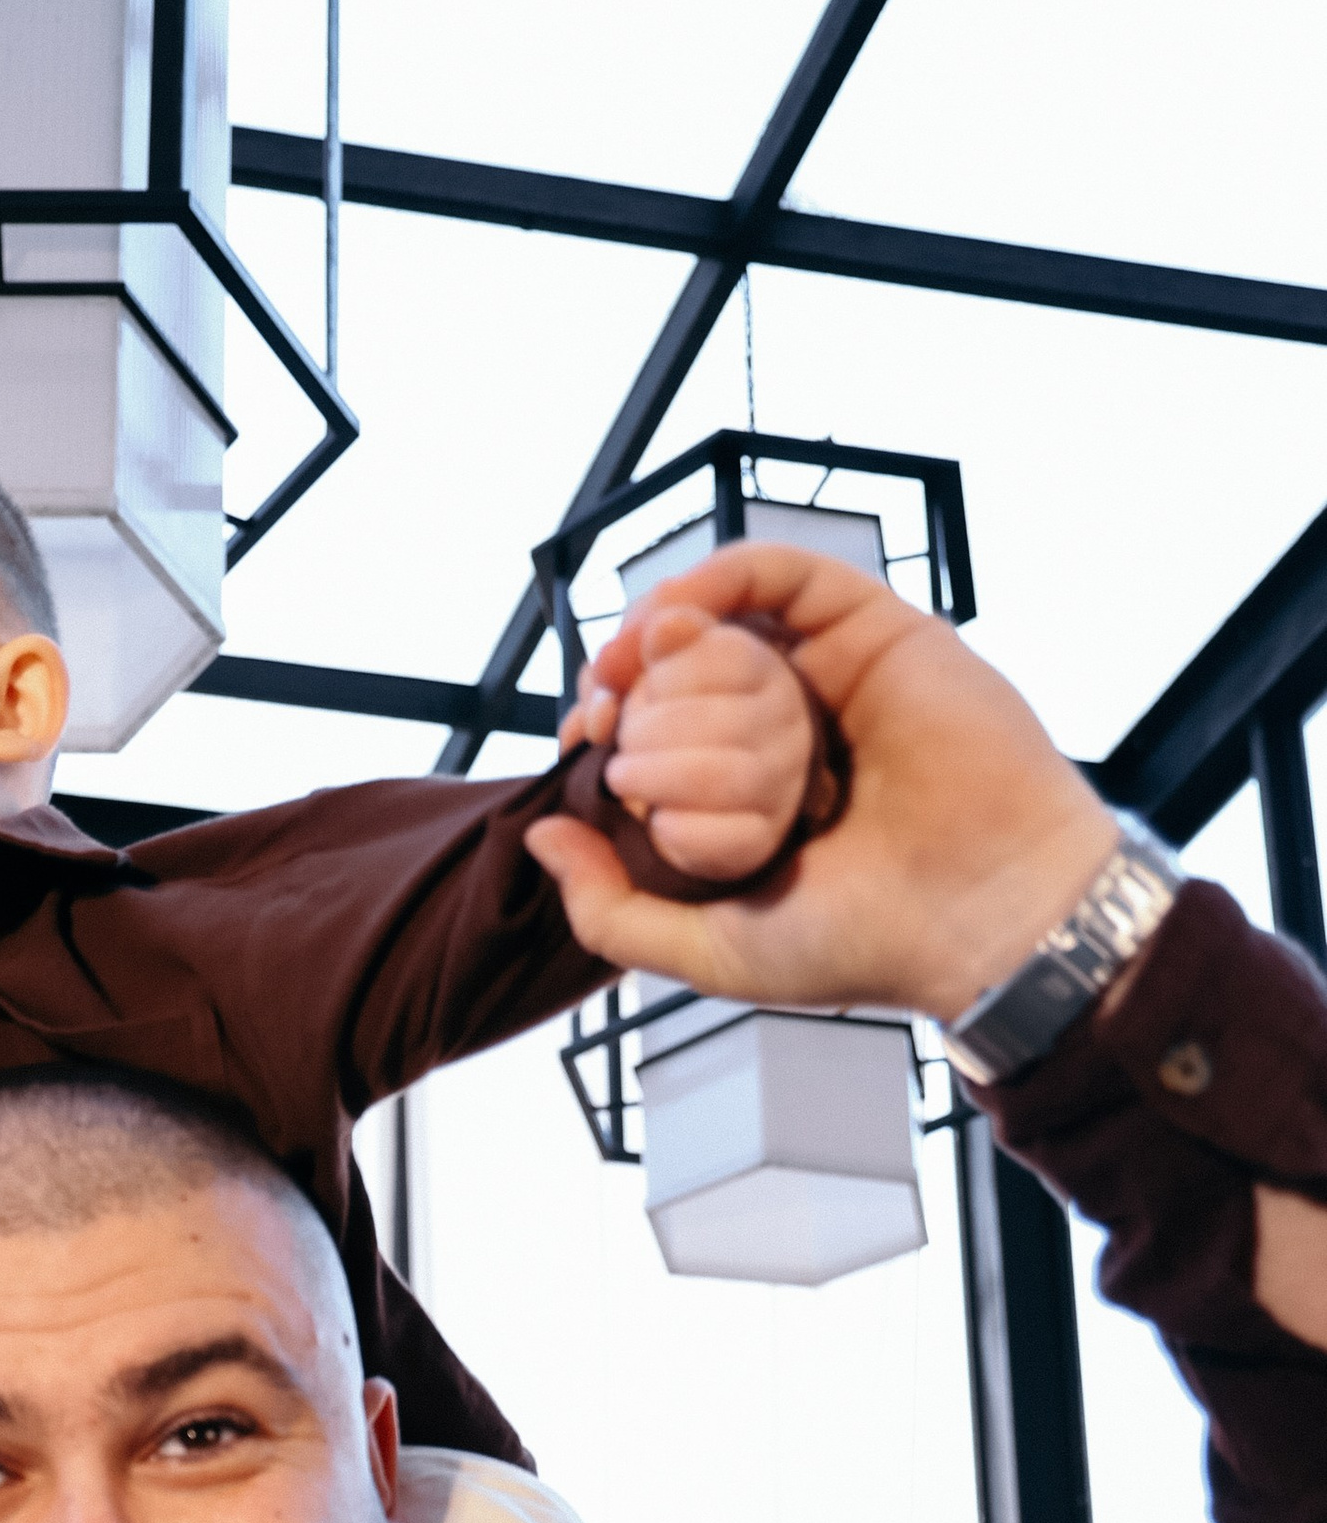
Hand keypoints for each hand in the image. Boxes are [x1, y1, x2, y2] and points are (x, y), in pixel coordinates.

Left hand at [531, 546, 1117, 1023]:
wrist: (983, 917)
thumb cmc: (864, 943)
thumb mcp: (708, 951)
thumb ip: (611, 909)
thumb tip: (540, 836)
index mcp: (754, 799)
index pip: (660, 734)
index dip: (608, 722)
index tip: (580, 739)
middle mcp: (791, 732)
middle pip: (680, 674)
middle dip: (627, 686)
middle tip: (603, 718)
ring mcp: (833, 678)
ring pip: (723, 620)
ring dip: (657, 630)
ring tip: (623, 668)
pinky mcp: (877, 630)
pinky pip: (783, 571)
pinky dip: (716, 576)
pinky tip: (671, 619)